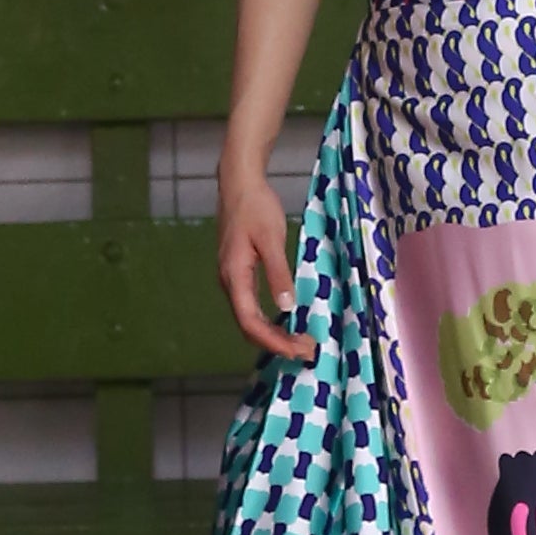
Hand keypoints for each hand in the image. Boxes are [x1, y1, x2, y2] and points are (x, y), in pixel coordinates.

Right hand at [217, 147, 314, 366]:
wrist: (239, 183)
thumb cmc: (255, 206)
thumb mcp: (270, 238)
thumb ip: (277, 272)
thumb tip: (287, 306)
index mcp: (234, 275)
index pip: (249, 321)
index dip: (272, 341)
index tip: (296, 350)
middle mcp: (230, 281)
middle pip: (248, 325)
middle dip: (276, 343)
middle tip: (306, 352)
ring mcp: (233, 278)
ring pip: (250, 318)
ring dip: (273, 333)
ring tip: (300, 342)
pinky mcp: (239, 272)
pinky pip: (251, 306)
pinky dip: (269, 320)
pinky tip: (285, 322)